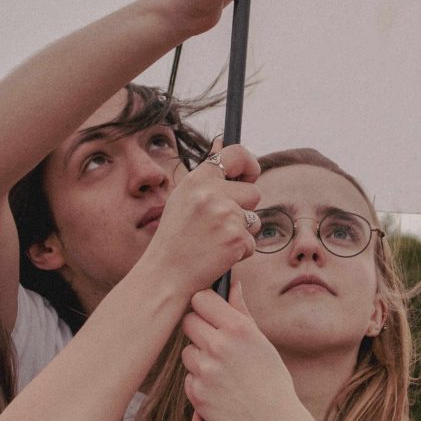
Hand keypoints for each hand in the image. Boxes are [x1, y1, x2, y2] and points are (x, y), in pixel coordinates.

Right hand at [139, 144, 259, 297]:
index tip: (250, 176)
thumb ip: (206, 176)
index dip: (249, 164)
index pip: (236, 154)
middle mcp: (211, 193)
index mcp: (196, 180)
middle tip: (220, 225)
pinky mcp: (236, 239)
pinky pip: (252, 242)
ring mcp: (225, 215)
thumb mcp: (183, 199)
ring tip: (214, 242)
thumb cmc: (174, 239)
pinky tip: (216, 256)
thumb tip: (222, 144)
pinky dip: (239, 252)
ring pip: (255, 220)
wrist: (165, 276)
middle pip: (253, 193)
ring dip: (242, 233)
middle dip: (244, 210)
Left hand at [182, 281, 316, 420]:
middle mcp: (219, 346)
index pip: (201, 299)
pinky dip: (200, 381)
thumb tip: (232, 282)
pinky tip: (220, 389)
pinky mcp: (196, 393)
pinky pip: (189, 376)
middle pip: (188, 321)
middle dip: (199, 328)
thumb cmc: (271, 380)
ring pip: (187, 351)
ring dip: (199, 357)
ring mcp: (205, 371)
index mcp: (239, 329)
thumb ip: (241, 311)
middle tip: (214, 340)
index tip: (210, 311)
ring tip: (222, 370)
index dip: (204, 304)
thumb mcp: (262, 342)